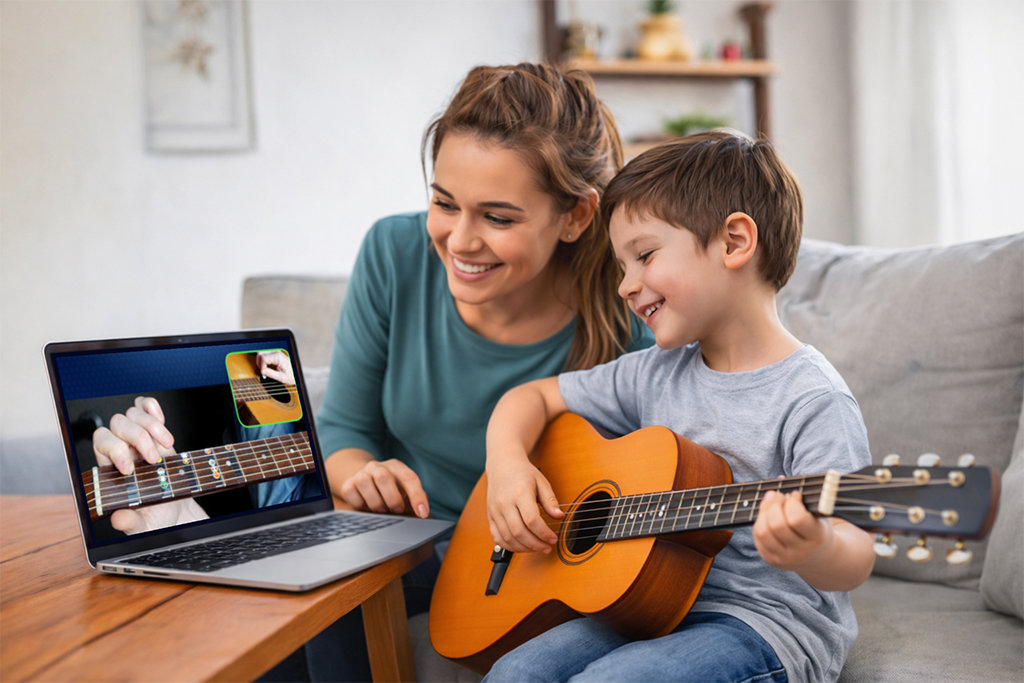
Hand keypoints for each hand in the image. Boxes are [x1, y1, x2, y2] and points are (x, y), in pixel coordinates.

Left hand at [91, 396, 207, 533]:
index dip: (115, 450)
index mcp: (110, 469)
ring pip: (132, 414)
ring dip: (151, 426)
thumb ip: (130, 522)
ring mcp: (137, 438)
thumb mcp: (143, 524)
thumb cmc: (154, 515)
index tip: (131, 469)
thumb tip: (118, 518)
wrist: (173, 511)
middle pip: (117, 424)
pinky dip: (152, 408)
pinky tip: (161, 421)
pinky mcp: (154, 431)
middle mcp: (121, 449)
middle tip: (155, 460)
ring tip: (166, 445)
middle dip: (138, 438)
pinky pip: (144, 406)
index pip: (101, 444)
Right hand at [256, 350, 294, 384]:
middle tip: (261, 369)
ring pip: (262, 352)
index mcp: (278, 357)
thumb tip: (262, 371)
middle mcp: (276, 352)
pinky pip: (265, 353)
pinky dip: (262, 359)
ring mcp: (276, 352)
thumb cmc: (291, 375)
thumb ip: (270, 374)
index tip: (263, 372)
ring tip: (263, 367)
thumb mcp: (281, 377)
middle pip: (260, 353)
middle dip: (258, 361)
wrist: (296, 373)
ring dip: (260, 360)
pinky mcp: (275, 353)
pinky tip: (265, 365)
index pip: (263, 358)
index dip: (261, 366)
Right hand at [339, 459, 429, 517]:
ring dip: (375, 502)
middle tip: (397, 510)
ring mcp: (361, 473)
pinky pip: (350, 492)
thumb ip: (415, 500)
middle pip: (383, 476)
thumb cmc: (391, 490)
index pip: (409, 478)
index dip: (417, 496)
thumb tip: (423, 513)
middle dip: (392, 498)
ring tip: (381, 510)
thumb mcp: (405, 492)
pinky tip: (366, 508)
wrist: (365, 481)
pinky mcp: (347, 483)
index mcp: (396, 467)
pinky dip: (359, 504)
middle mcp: (378, 467)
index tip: (422, 513)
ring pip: (364, 482)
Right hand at [486, 459, 563, 553]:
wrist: (502, 465)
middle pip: (519, 532)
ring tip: (537, 549)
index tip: (554, 538)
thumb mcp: (541, 482)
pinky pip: (497, 537)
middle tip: (547, 548)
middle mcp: (504, 503)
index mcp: (519, 493)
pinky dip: (509, 546)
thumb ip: (550, 500)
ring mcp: (495, 511)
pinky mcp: (490, 516)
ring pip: (507, 538)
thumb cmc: (523, 473)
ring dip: (524, 548)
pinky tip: (522, 547)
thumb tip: (559, 516)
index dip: (544, 533)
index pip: (531, 520)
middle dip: (535, 544)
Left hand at [753, 490, 832, 571]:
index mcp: (817, 539)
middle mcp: (800, 552)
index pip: (797, 519)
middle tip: (779, 495)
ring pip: (763, 532)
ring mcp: (784, 559)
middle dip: (775, 504)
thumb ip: (805, 496)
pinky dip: (759, 521)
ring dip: (764, 511)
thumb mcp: (820, 513)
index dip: (792, 502)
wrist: (820, 557)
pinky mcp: (771, 560)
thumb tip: (780, 478)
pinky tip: (768, 515)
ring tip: (772, 503)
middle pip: (777, 525)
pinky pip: (757, 537)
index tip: (795, 494)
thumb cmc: (818, 527)